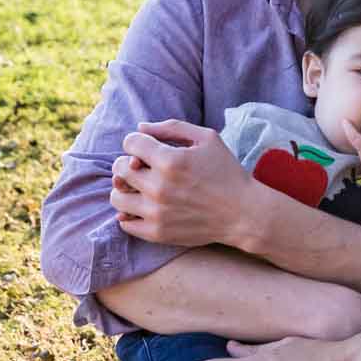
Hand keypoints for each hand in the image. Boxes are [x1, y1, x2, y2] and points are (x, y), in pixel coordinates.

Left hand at [110, 119, 254, 248]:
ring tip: (141, 188)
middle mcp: (159, 187)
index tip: (149, 148)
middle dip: (129, 162)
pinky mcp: (157, 233)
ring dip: (126, 189)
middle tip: (144, 167)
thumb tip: (140, 127)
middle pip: (119, 168)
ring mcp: (156, 213)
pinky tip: (144, 207)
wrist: (244, 213)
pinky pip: (125, 224)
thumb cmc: (227, 172)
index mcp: (170, 160)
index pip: (130, 143)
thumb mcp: (207, 138)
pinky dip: (129, 214)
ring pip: (117, 197)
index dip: (138, 141)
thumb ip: (172, 128)